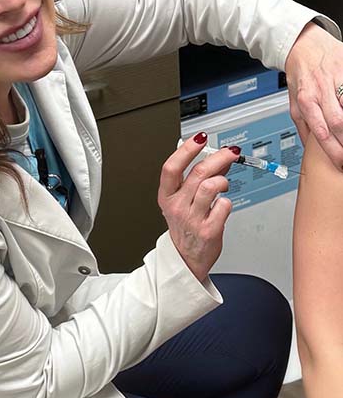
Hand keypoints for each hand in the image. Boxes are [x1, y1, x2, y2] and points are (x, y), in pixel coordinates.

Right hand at [158, 134, 237, 281]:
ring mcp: (192, 219)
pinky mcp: (208, 230)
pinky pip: (224, 205)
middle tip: (230, 153)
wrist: (186, 259)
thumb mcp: (181, 202)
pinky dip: (228, 202)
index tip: (200, 138)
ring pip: (211, 186)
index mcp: (167, 196)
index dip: (186, 150)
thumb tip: (217, 157)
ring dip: (223, 181)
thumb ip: (195, 179)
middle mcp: (177, 206)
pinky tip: (223, 206)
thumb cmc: (185, 228)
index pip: (172, 167)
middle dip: (219, 157)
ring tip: (224, 185)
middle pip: (198, 172)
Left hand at [285, 22, 342, 169]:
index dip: (334, 151)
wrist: (304, 45)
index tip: (341, 164)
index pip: (322, 132)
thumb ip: (303, 125)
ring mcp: (338, 78)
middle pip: (339, 122)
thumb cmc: (301, 75)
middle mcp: (322, 90)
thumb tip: (308, 148)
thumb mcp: (294, 101)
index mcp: (307, 100)